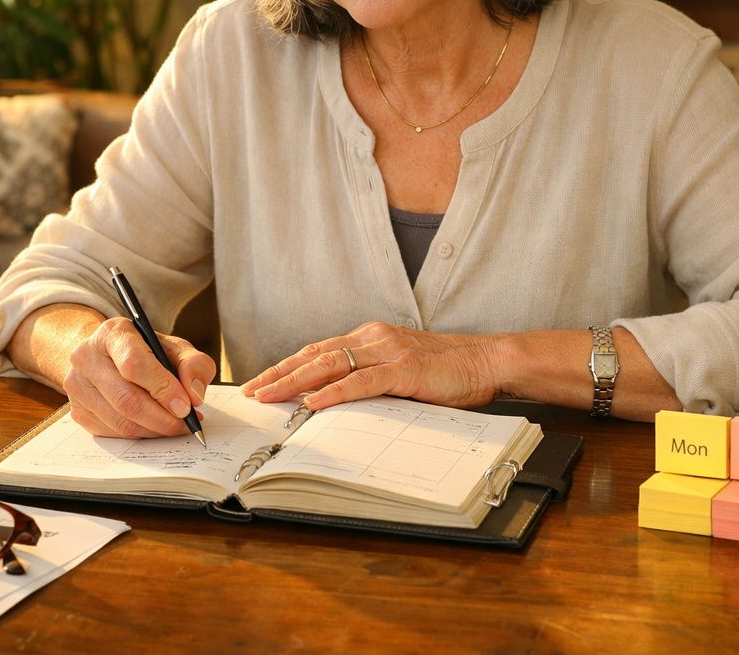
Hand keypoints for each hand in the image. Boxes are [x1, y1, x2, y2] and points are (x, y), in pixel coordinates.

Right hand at [63, 316, 216, 438]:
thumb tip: (194, 395)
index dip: (162, 388)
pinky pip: (112, 433)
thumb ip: (194, 364)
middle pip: (126, 399)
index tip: (186, 406)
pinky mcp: (77, 410)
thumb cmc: (146, 352)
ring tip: (176, 425)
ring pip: (120, 421)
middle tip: (186, 423)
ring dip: (154, 430)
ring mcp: (76, 385)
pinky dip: (140, 435)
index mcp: (112, 333)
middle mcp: (86, 356)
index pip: (133, 364)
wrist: (109, 357)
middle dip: (163, 418)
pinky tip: (155, 426)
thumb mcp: (175, 348)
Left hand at [241, 321, 503, 411]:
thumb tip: (336, 402)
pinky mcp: (404, 369)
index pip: (319, 350)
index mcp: (371, 338)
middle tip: (251, 391)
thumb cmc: (448, 371)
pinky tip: (313, 402)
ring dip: (294, 381)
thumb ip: (371, 380)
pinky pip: (361, 381)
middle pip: (314, 354)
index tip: (262, 382)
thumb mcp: (401, 372)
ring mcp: (388, 352)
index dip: (287, 366)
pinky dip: (333, 391)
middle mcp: (374, 338)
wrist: (487, 361)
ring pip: (329, 364)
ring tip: (269, 396)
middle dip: (279, 374)